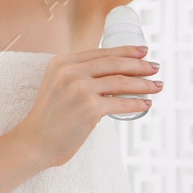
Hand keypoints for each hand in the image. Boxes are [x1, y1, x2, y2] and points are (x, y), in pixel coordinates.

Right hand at [11, 46, 159, 167]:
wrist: (34, 142)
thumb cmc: (49, 119)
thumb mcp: (57, 86)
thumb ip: (76, 77)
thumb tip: (108, 77)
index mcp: (61, 62)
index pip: (100, 53)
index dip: (125, 51)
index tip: (142, 52)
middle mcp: (69, 71)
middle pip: (113, 63)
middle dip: (139, 65)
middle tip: (156, 67)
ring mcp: (80, 89)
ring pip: (121, 82)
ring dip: (143, 83)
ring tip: (157, 85)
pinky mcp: (89, 108)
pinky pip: (121, 103)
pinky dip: (137, 103)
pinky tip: (146, 103)